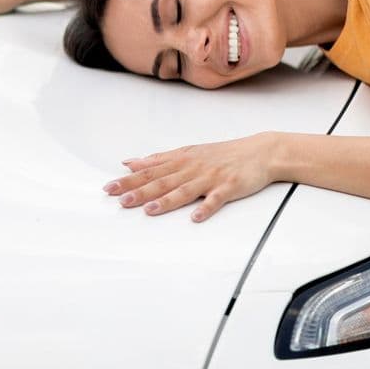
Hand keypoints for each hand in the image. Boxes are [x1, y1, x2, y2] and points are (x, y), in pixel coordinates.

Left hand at [106, 134, 277, 221]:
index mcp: (181, 160)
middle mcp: (192, 168)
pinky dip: (206, 208)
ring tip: (149, 210)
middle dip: (140, 190)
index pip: (149, 171)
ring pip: (185, 190)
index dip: (129, 180)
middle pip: (162, 181)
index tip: (109, 188)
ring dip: (167, 200)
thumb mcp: (187, 153)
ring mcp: (211, 178)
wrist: (260, 151)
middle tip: (120, 200)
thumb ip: (158, 160)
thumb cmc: (222, 154)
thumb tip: (130, 163)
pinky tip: (196, 217)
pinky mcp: (229, 187)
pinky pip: (216, 199)